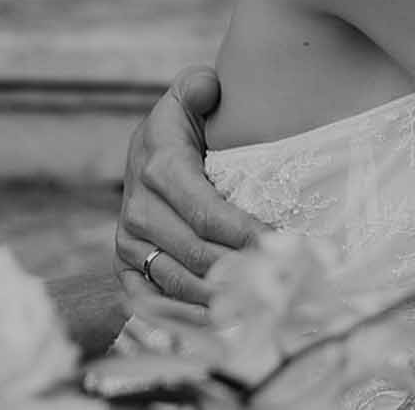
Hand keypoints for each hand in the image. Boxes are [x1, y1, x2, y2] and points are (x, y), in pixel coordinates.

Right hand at [114, 65, 266, 317]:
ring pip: (180, 285)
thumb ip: (199, 87)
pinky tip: (226, 326)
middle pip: (198, 256)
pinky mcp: (127, 270)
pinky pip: (154, 304)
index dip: (245, 234)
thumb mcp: (190, 97)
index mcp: (158, 170)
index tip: (284, 246)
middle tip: (287, 282)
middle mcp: (138, 213)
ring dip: (223, 301)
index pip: (207, 213)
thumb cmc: (183, 125)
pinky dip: (189, 319)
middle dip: (244, 272)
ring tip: (266, 306)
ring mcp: (130, 246)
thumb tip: (209, 88)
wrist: (146, 153)